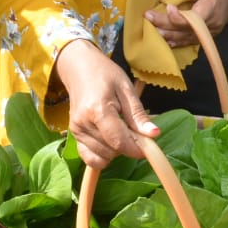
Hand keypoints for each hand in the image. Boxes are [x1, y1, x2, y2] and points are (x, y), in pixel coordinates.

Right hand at [56, 38, 158, 170]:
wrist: (79, 69)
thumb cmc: (105, 74)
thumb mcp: (126, 89)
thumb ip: (138, 114)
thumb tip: (154, 135)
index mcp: (98, 110)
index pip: (119, 141)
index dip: (137, 149)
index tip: (148, 145)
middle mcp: (83, 124)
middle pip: (112, 151)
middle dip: (128, 146)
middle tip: (133, 130)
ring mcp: (76, 131)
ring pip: (103, 156)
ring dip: (116, 150)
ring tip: (119, 130)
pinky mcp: (74, 135)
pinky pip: (90, 158)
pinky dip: (103, 156)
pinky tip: (109, 142)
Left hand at [143, 0, 227, 47]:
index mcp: (210, 7)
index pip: (193, 18)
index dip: (178, 16)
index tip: (166, 7)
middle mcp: (211, 24)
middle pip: (186, 29)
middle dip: (165, 25)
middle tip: (148, 18)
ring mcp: (209, 34)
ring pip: (186, 38)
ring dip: (168, 35)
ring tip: (152, 30)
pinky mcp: (206, 38)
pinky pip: (189, 42)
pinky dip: (175, 41)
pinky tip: (163, 39)